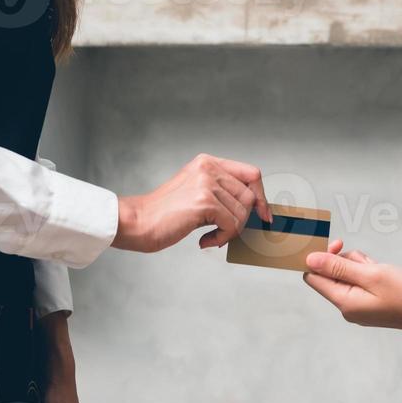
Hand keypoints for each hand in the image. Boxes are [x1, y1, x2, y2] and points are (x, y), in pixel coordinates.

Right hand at [112, 153, 270, 252]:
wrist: (138, 222)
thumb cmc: (164, 213)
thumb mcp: (195, 191)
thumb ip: (220, 191)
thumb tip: (252, 207)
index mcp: (207, 162)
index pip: (251, 173)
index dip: (261, 196)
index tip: (263, 214)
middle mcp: (208, 168)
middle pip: (249, 196)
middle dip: (242, 220)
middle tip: (224, 232)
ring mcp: (207, 184)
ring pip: (242, 212)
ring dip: (230, 231)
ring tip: (210, 236)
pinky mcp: (204, 202)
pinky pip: (232, 225)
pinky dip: (222, 238)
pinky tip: (205, 240)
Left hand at [302, 239, 401, 334]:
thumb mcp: (371, 274)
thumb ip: (338, 267)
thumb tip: (310, 260)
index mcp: (343, 301)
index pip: (313, 277)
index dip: (319, 258)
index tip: (337, 244)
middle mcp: (347, 306)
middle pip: (330, 274)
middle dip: (346, 260)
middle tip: (366, 262)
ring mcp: (359, 305)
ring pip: (347, 275)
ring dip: (359, 264)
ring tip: (380, 269)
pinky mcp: (369, 302)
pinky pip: (359, 281)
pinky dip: (368, 272)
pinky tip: (384, 274)